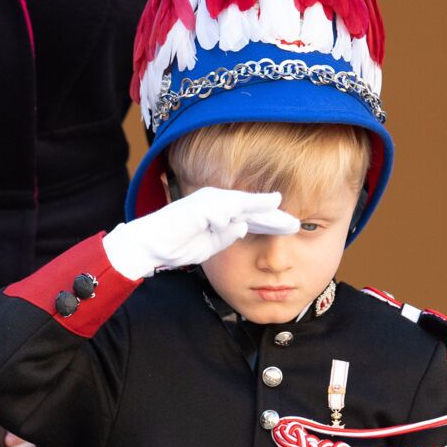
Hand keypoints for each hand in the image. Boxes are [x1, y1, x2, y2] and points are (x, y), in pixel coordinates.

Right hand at [102, 187, 297, 279]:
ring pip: (240, 204)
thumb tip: (243, 228)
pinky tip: (248, 217)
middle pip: (251, 208)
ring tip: (282, 213)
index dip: (272, 222)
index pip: (251, 216)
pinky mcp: (196, 208)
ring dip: (261, 209)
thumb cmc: (176, 244)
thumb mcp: (211, 243)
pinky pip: (219, 210)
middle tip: (297, 223)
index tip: (293, 229)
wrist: (149, 245)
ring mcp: (206, 202)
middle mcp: (215, 201)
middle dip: (274, 216)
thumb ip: (226, 235)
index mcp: (219, 210)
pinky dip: (234, 212)